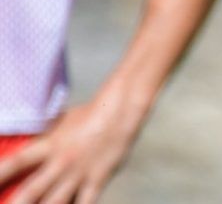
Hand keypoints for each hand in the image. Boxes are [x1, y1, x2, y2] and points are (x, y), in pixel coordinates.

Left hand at [0, 95, 145, 203]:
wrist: (122, 110)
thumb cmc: (91, 114)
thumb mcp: (62, 123)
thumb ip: (46, 138)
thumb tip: (28, 144)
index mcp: (49, 145)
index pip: (16, 162)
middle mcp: (60, 162)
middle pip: (30, 192)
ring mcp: (79, 173)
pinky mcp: (97, 180)